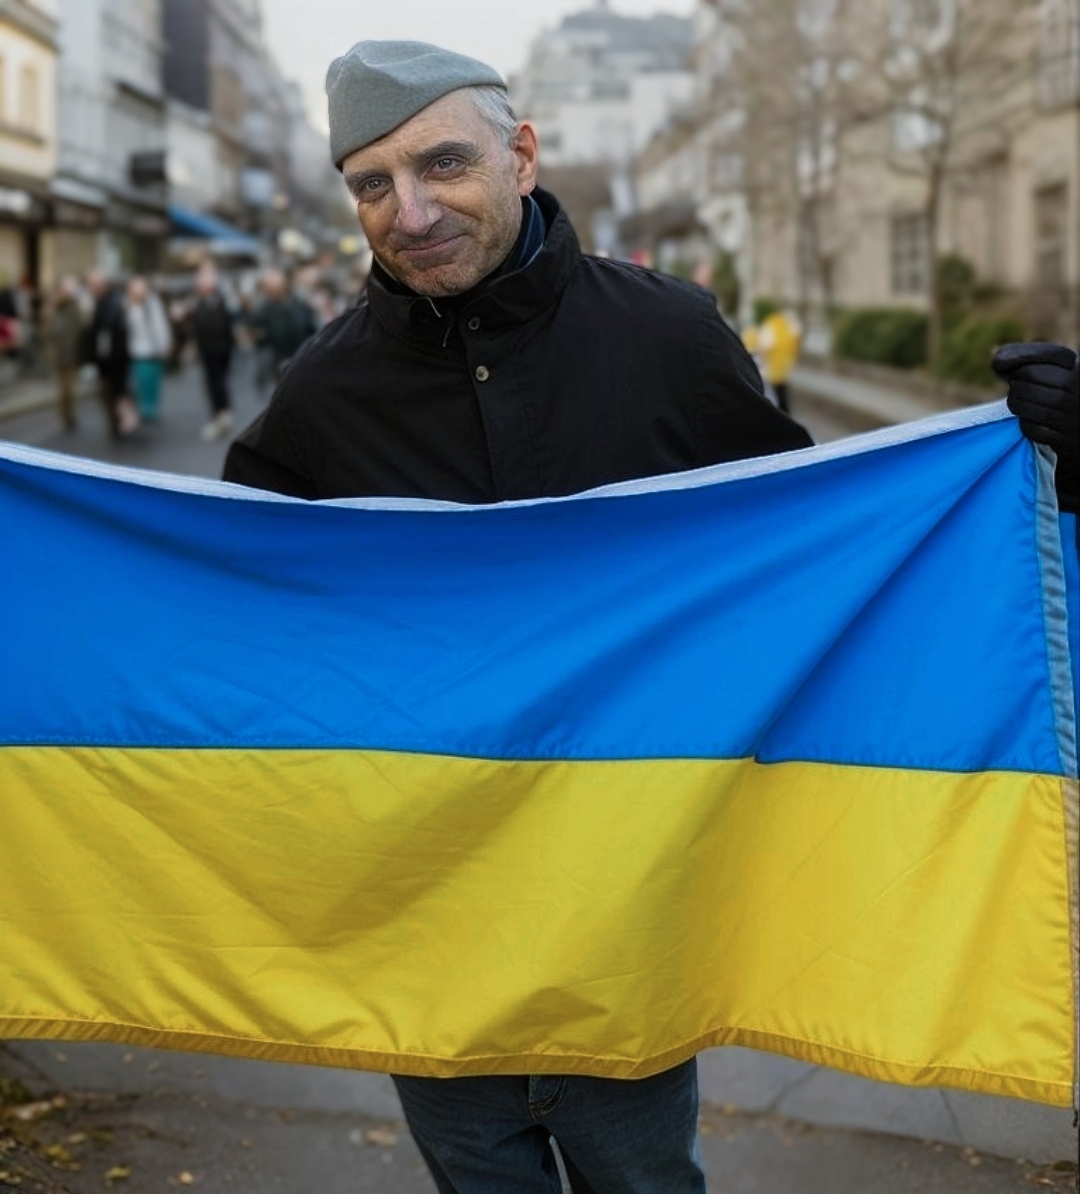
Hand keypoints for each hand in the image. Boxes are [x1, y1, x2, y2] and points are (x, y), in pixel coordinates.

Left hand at [993, 342, 1078, 512]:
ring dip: (1020, 410)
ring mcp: (1070, 413)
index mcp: (1078, 366)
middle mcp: (1076, 387)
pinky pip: (1029, 429)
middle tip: (1031, 396)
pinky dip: (1029, 429)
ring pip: (1020, 406)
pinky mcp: (1063, 437)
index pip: (1037, 356)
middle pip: (1022, 383)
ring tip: (1037, 412)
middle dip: (1018, 389)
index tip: (999, 364)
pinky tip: (1042, 429)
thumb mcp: (1064, 373)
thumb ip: (1032, 362)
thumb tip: (996, 361)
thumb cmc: (1074, 402)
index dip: (1012, 360)